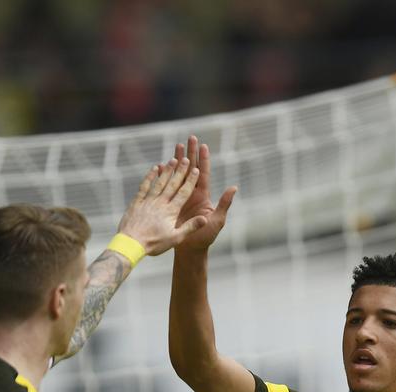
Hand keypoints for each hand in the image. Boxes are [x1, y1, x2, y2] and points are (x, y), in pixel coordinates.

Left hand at [117, 157, 206, 256]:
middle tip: (186, 159)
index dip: (190, 181)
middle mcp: (160, 203)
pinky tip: (154, 168)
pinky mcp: (137, 202)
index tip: (196, 170)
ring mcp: (148, 201)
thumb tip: (204, 219)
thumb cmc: (154, 243)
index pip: (183, 193)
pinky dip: (150, 176)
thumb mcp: (175, 238)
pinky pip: (144, 186)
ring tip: (173, 159)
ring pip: (159, 182)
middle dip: (181, 171)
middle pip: (172, 184)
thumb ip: (190, 227)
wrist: (131, 244)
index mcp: (171, 211)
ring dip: (167, 170)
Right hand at [173, 135, 236, 251]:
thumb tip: (234, 187)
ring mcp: (181, 197)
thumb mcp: (217, 221)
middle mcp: (192, 193)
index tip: (203, 145)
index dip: (203, 160)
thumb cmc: (206, 237)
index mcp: (203, 195)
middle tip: (190, 137)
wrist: (189, 250)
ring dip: (177, 160)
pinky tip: (161, 165)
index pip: (203, 173)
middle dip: (190, 153)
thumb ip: (224, 204)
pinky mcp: (171, 203)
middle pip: (191, 168)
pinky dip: (164, 175)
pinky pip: (167, 185)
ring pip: (179, 174)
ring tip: (176, 144)